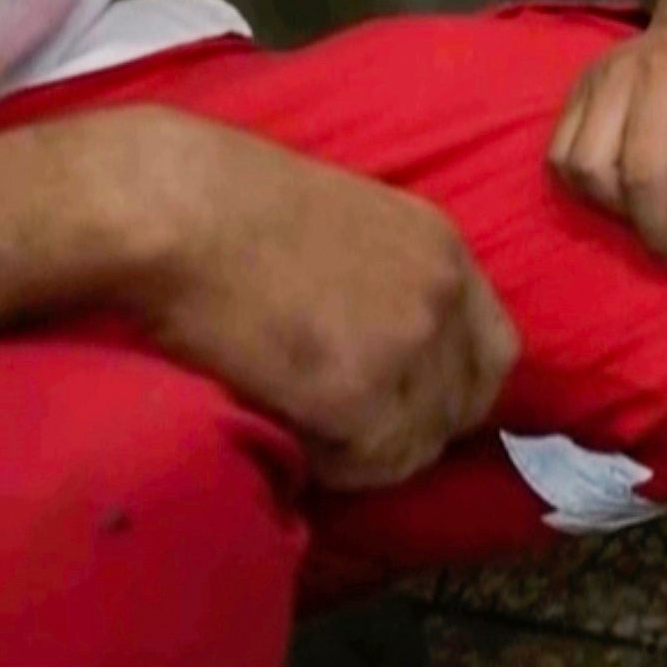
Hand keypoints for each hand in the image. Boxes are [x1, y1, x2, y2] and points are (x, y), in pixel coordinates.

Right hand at [107, 109, 519, 490]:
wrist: (170, 205)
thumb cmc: (226, 202)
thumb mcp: (346, 224)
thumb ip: (388, 279)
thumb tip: (384, 343)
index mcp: (443, 249)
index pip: (496, 352)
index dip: (452, 391)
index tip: (404, 406)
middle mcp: (441, 295)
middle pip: (465, 406)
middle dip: (412, 429)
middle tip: (346, 431)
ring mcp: (406, 345)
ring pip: (416, 446)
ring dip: (364, 451)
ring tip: (303, 426)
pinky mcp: (356, 392)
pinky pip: (365, 461)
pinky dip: (329, 464)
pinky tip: (285, 429)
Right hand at [549, 22, 666, 277]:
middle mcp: (657, 74)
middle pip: (642, 173)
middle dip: (659, 232)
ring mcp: (611, 77)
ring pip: (592, 166)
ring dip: (619, 213)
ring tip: (651, 225)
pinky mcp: (581, 85)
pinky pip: (563, 154)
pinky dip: (586, 189)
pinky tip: (620, 199)